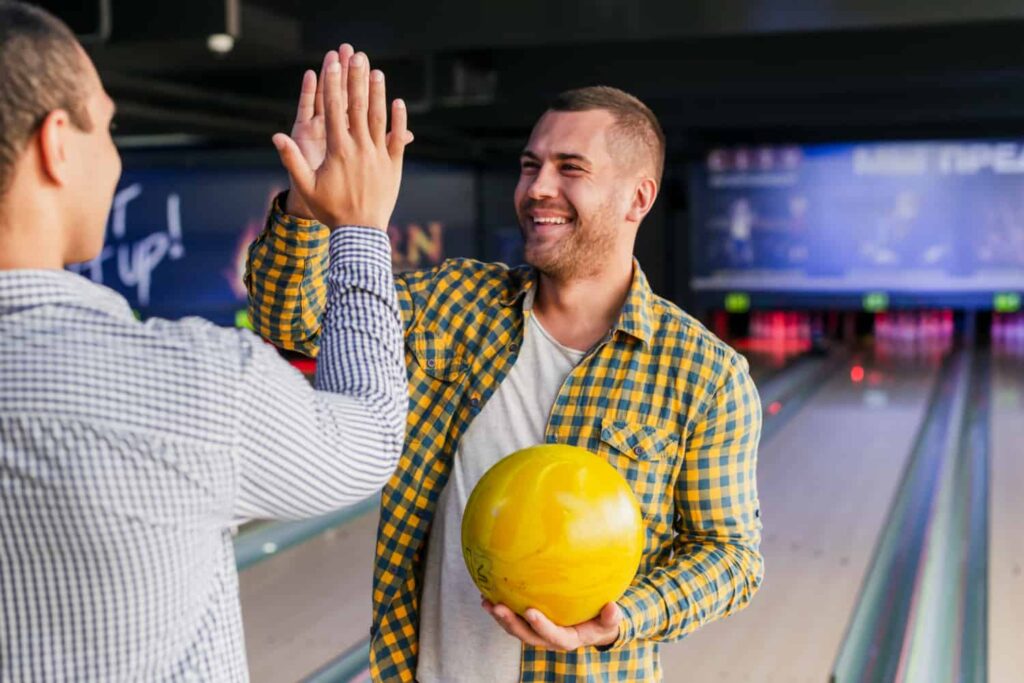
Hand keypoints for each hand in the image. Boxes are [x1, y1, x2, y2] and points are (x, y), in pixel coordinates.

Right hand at [273, 50, 411, 229]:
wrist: (360, 232)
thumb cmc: (330, 211)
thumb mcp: (306, 186)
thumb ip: (291, 159)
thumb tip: (276, 136)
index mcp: (337, 149)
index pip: (333, 109)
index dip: (333, 84)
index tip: (332, 64)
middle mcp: (359, 148)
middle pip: (357, 106)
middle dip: (355, 79)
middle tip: (356, 56)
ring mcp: (378, 155)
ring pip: (378, 118)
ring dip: (377, 93)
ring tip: (376, 71)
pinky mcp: (394, 165)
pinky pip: (398, 138)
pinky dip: (399, 120)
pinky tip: (398, 102)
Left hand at [482, 600, 621, 650]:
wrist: (593, 626)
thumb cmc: (602, 621)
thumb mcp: (610, 620)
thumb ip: (611, 617)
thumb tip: (613, 608)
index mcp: (567, 639)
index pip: (552, 635)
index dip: (541, 625)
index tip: (530, 611)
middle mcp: (548, 639)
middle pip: (526, 635)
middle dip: (510, 623)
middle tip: (497, 607)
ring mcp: (537, 632)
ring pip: (516, 629)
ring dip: (500, 617)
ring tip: (486, 602)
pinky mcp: (530, 624)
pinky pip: (514, 619)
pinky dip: (501, 610)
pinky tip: (489, 594)